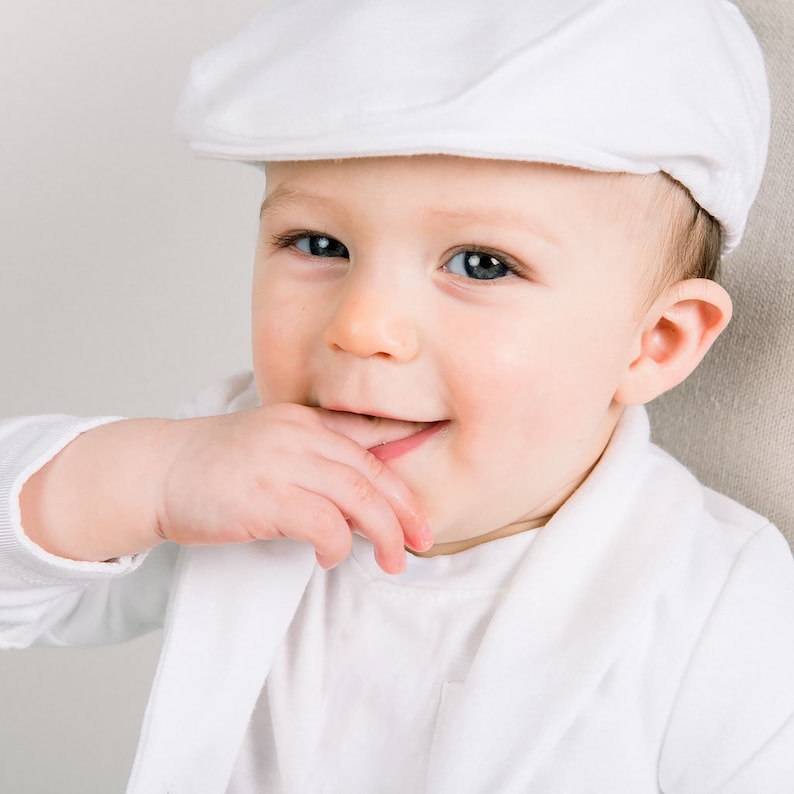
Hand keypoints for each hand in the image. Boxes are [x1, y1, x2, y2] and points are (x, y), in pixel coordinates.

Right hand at [153, 404, 430, 572]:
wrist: (157, 471)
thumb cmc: (214, 467)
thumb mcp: (270, 447)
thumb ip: (312, 461)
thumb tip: (357, 504)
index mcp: (304, 421)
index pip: (370, 437)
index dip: (407, 463)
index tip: (426, 493)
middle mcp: (299, 435)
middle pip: (373, 472)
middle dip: (405, 510)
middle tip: (423, 539)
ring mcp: (283, 463)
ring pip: (359, 497)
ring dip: (384, 534)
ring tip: (393, 560)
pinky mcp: (267, 497)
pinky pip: (325, 524)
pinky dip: (338, 545)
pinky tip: (332, 558)